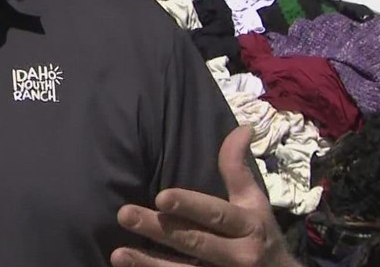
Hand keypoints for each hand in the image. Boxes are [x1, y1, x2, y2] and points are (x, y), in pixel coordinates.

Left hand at [112, 126, 299, 266]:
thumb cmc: (261, 235)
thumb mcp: (255, 202)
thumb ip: (238, 168)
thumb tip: (243, 127)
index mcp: (247, 226)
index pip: (215, 214)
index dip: (190, 206)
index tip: (161, 196)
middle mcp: (236, 255)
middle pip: (193, 241)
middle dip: (158, 229)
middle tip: (124, 214)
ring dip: (148, 263)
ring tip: (118, 254)